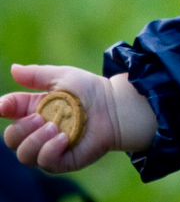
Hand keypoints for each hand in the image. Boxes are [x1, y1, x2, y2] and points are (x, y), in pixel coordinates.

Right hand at [1, 64, 123, 172]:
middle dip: (20, 129)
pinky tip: (62, 139)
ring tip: (54, 127)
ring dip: (34, 140)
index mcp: (35, 108)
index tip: (4, 105)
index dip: (4, 107)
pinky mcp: (62, 160)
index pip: (9, 110)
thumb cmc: (90, 90)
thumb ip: (37, 75)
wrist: (115, 106)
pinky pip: (44, 163)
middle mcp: (38, 130)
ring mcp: (49, 147)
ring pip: (23, 154)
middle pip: (11, 138)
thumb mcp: (64, 76)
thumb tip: (12, 68)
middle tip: (40, 118)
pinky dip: (49, 151)